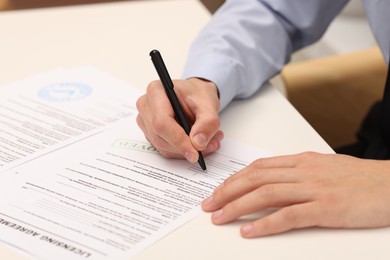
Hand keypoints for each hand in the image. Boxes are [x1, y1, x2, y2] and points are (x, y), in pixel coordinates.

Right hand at [136, 78, 223, 162]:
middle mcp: (146, 107)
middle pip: (161, 137)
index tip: (195, 152)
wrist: (195, 96)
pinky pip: (165, 150)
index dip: (178, 140)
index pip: (161, 122)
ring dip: (187, 150)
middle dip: (186, 147)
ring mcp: (146, 122)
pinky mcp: (151, 134)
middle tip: (210, 145)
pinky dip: (184, 151)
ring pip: (164, 147)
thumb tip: (198, 143)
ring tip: (209, 142)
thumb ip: (207, 122)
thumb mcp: (209, 104)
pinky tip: (198, 143)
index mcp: (156, 92)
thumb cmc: (197, 94)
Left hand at [201, 152, 389, 236]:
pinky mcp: (326, 209)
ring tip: (219, 217)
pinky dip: (265, 224)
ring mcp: (313, 189)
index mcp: (301, 161)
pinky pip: (288, 216)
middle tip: (208, 204)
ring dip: (237, 207)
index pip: (258, 167)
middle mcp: (303, 172)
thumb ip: (297, 172)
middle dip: (227, 192)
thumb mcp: (323, 167)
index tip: (218, 190)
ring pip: (265, 194)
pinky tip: (249, 232)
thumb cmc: (359, 178)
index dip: (234, 179)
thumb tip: (273, 180)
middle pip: (255, 178)